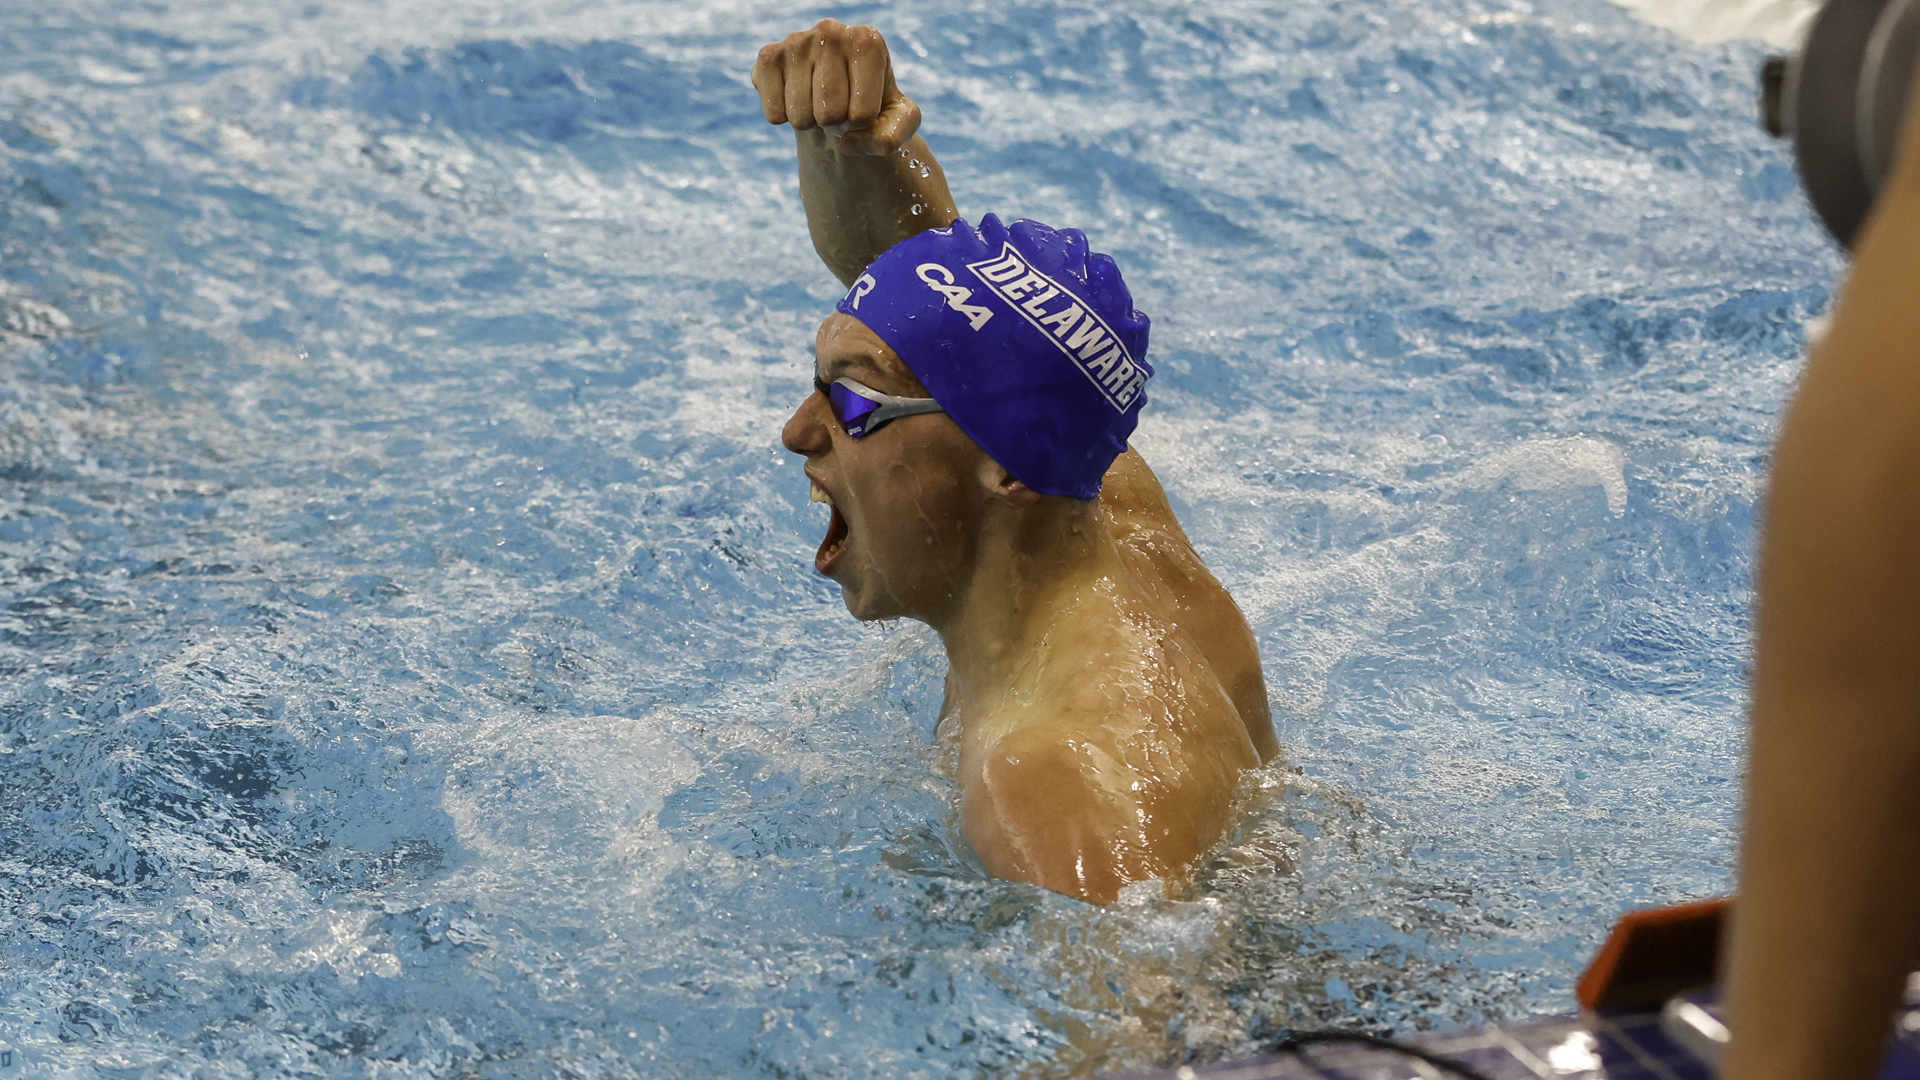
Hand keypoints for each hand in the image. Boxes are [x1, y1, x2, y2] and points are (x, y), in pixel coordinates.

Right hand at [752, 19, 920, 156]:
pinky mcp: (768, 57)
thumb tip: (847, 143)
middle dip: (836, 124)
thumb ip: (890, 138)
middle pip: (830, 114)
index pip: (863, 113)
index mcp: (868, 41)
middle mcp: (831, 31)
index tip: (862, 104)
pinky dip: (785, 118)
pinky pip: (775, 113)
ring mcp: (796, 40)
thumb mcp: (899, 122)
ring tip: (818, 100)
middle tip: (838, 105)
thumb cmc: (871, 103)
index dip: (863, 124)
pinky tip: (795, 97)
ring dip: (811, 121)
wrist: (837, 93)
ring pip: (801, 117)